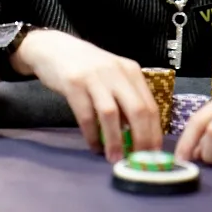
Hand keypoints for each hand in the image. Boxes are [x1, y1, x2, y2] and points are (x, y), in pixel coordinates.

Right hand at [14, 30, 161, 162]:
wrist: (56, 48)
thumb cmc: (89, 67)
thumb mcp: (114, 76)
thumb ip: (126, 98)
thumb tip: (138, 135)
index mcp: (131, 71)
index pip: (151, 106)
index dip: (154, 133)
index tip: (153, 155)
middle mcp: (117, 72)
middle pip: (137, 110)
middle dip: (141, 140)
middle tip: (138, 162)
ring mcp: (95, 77)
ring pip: (112, 114)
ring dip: (115, 141)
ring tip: (114, 159)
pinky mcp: (74, 83)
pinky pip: (86, 116)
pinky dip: (92, 135)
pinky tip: (94, 146)